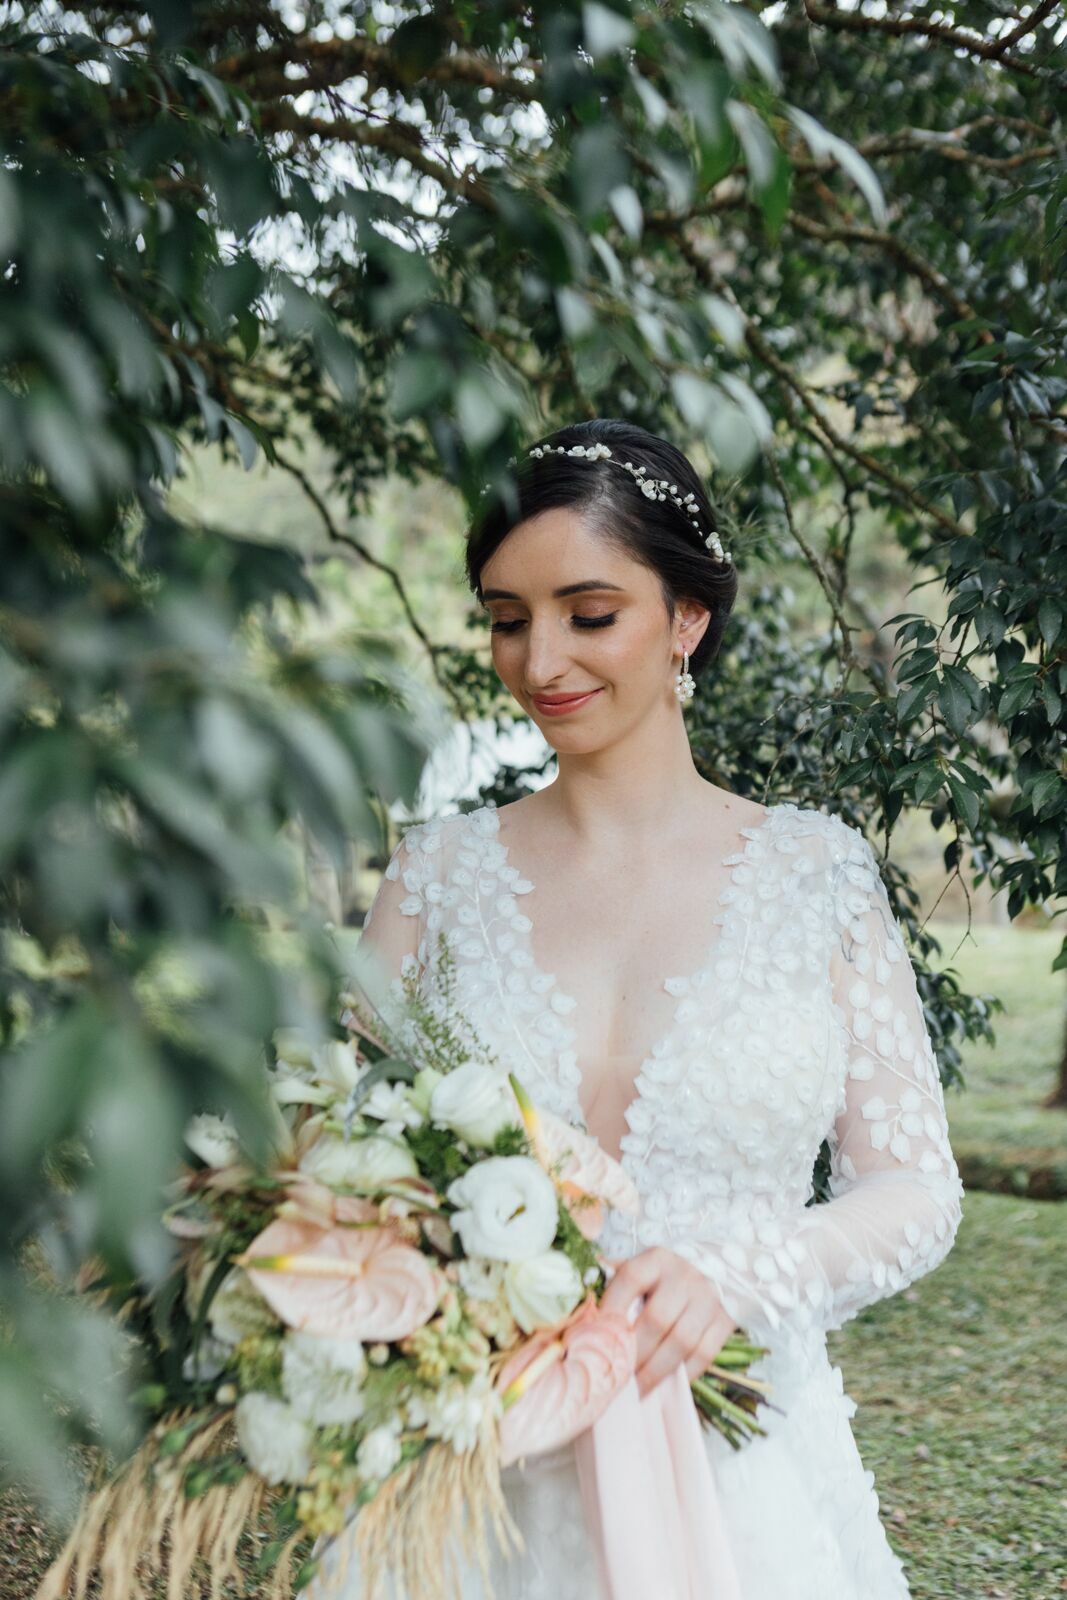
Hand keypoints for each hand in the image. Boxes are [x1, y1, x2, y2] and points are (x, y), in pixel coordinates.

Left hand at [599, 1247, 737, 1400]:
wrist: (716, 1267)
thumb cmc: (665, 1276)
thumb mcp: (642, 1269)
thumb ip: (616, 1284)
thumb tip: (584, 1307)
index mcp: (657, 1259)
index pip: (630, 1279)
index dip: (612, 1307)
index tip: (596, 1336)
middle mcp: (685, 1276)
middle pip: (656, 1318)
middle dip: (634, 1353)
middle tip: (616, 1376)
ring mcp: (708, 1298)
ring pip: (681, 1341)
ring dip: (656, 1371)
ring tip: (636, 1389)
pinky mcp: (726, 1321)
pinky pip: (704, 1354)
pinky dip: (683, 1374)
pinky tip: (664, 1384)